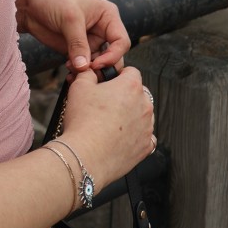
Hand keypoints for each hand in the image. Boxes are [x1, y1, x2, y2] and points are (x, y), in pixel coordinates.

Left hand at [16, 0, 129, 73]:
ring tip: (73, 70)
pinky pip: (84, 65)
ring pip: (98, 63)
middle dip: (101, 66)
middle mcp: (102, 28)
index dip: (113, 55)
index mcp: (108, 15)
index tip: (96, 64)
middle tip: (87, 72)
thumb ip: (78, 44)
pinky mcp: (75, 49)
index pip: (121, 41)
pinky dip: (79, 71)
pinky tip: (69, 71)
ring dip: (88, 70)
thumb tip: (85, 67)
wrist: (28, 3)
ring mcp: (89, 40)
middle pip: (113, 55)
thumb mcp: (69, 18)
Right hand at [60, 66, 153, 191]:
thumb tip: (91, 72)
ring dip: (130, 116)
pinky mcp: (146, 147)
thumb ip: (88, 74)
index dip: (117, 76)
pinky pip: (145, 137)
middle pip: (138, 93)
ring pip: (142, 115)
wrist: (85, 156)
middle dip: (124, 96)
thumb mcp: (79, 87)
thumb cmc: (83, 121)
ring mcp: (147, 127)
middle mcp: (144, 105)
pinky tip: (119, 137)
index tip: (107, 84)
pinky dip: (135, 136)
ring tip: (109, 123)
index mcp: (131, 86)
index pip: (131, 72)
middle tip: (105, 104)